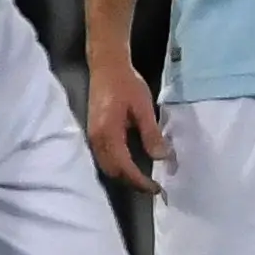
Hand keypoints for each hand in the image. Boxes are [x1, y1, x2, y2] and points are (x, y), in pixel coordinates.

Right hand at [86, 58, 169, 192]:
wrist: (106, 66)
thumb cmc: (126, 84)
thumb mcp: (144, 107)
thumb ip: (151, 134)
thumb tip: (161, 157)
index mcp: (108, 134)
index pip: (124, 167)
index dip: (140, 181)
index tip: (157, 188)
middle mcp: (96, 139)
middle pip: (112, 171)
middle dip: (132, 183)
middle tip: (153, 187)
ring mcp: (93, 137)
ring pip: (107, 166)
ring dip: (124, 176)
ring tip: (144, 179)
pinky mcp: (94, 133)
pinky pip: (104, 158)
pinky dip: (118, 166)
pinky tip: (132, 164)